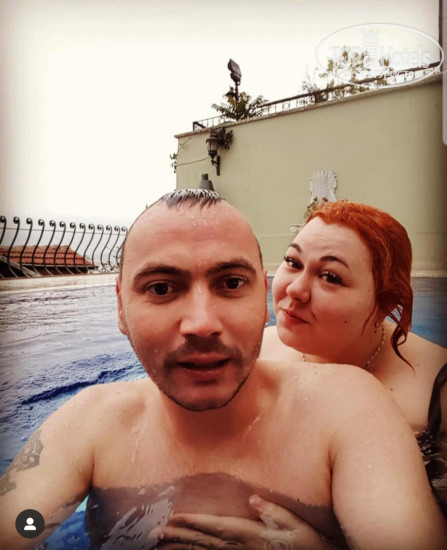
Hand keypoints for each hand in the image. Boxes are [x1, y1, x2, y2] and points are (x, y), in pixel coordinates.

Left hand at [150, 494, 338, 548]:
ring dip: (181, 548)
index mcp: (250, 535)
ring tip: (160, 544)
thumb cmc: (306, 543)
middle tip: (154, 533)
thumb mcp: (295, 525)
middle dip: (178, 537)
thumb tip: (254, 498)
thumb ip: (274, 511)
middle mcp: (240, 548)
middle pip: (203, 542)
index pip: (216, 527)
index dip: (194, 523)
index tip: (173, 518)